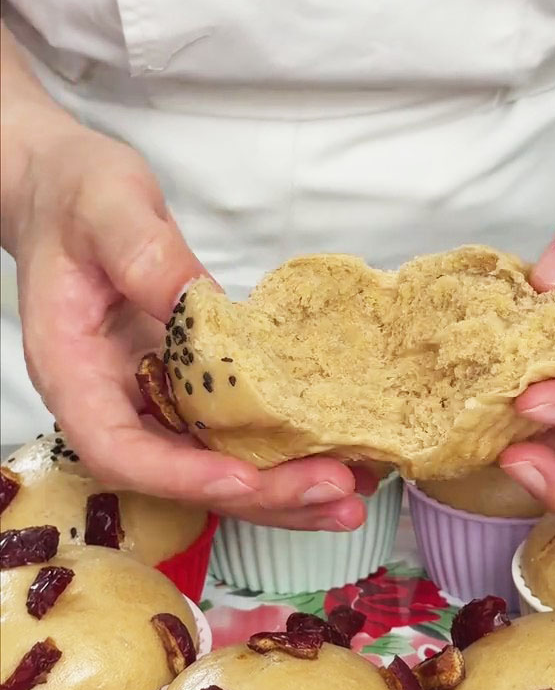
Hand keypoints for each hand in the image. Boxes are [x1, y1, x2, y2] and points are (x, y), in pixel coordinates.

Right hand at [10, 122, 368, 529]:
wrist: (68, 194)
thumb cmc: (75, 197)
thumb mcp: (106, 206)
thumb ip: (146, 255)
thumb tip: (201, 304)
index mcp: (72, 371)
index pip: (118, 450)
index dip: (180, 476)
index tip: (244, 478)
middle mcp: (110, 402)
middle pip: (179, 476)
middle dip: (259, 494)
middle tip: (333, 492)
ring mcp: (152, 399)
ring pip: (212, 466)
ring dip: (282, 491)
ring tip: (352, 496)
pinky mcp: (186, 389)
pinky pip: (232, 434)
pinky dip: (283, 453)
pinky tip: (340, 458)